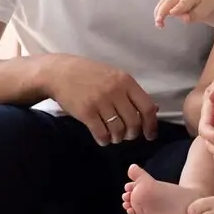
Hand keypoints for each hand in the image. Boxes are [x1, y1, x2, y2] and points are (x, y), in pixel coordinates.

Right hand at [44, 55, 158, 144]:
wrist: (59, 73)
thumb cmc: (89, 74)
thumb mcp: (114, 76)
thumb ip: (132, 92)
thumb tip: (154, 110)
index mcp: (125, 81)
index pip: (146, 107)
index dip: (151, 125)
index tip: (150, 135)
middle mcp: (115, 91)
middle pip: (133, 122)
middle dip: (132, 134)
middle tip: (127, 135)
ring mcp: (100, 102)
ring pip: (118, 130)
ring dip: (117, 138)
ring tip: (113, 136)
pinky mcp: (86, 112)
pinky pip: (101, 134)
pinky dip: (104, 140)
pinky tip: (102, 138)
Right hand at [154, 0, 213, 27]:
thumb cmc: (205, 5)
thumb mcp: (204, 10)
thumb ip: (195, 15)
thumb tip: (184, 19)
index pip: (183, 3)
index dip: (177, 8)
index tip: (171, 14)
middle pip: (168, 2)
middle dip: (162, 11)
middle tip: (159, 22)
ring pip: (163, 3)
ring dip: (158, 13)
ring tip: (159, 25)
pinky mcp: (170, 2)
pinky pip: (162, 6)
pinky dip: (158, 13)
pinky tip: (160, 23)